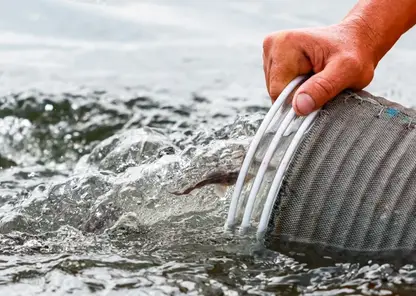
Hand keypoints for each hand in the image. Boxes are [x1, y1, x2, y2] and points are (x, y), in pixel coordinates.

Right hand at [262, 22, 377, 115]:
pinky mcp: (272, 60)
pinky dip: (295, 88)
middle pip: (276, 91)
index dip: (299, 101)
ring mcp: (270, 52)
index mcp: (284, 44)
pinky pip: (279, 86)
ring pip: (277, 91)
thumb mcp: (347, 71)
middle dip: (298, 95)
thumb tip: (298, 108)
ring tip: (316, 79)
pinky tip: (309, 78)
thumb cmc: (355, 52)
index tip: (321, 93)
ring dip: (297, 92)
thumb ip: (322, 88)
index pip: (278, 91)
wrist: (356, 39)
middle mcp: (272, 45)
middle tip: (322, 85)